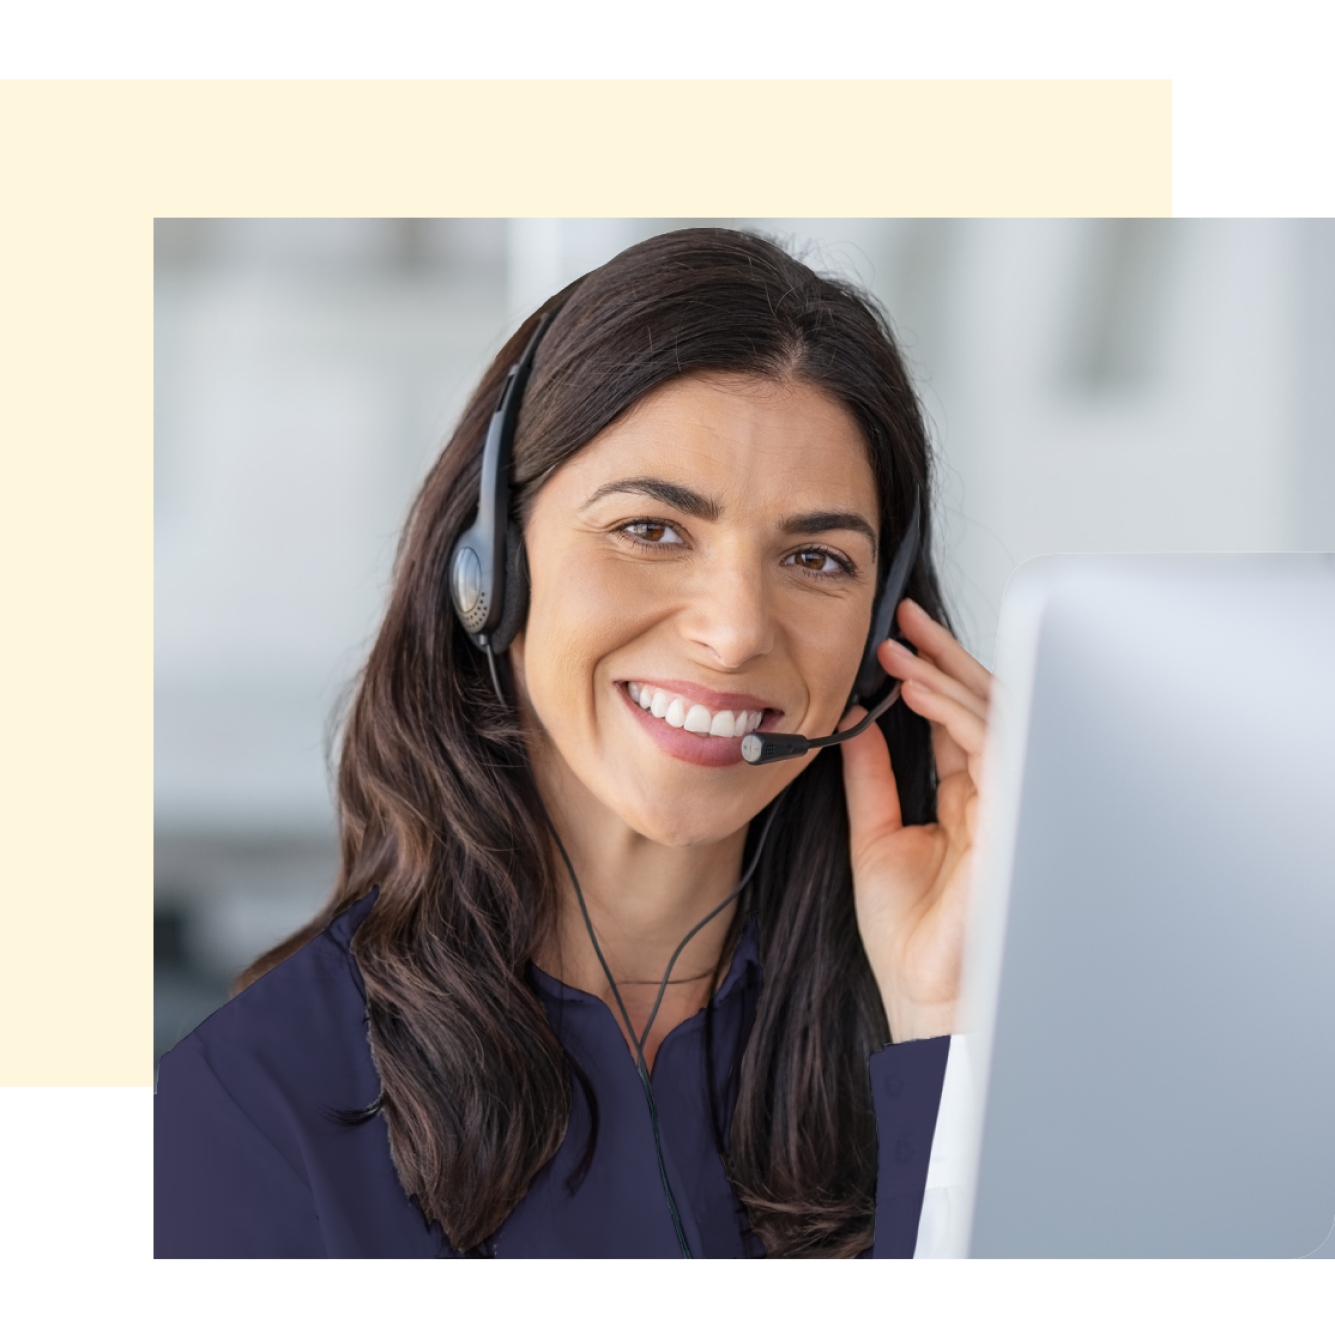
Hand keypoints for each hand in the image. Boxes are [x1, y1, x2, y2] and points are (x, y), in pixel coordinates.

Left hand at [840, 598, 991, 1041]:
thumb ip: (871, 777)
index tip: (895, 638)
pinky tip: (918, 689)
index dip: (928, 675)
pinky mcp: (1012, 818)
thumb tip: (853, 723)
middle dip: (945, 656)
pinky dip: (956, 711)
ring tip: (904, 647)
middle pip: (981, 708)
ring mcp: (1008, 805)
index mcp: (964, 800)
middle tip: (906, 618)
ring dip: (947, 675)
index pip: (954, 721)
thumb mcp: (875, 836)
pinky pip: (992, 747)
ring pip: (994, 718)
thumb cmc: (910, 938)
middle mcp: (992, 796)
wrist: (925, 997)